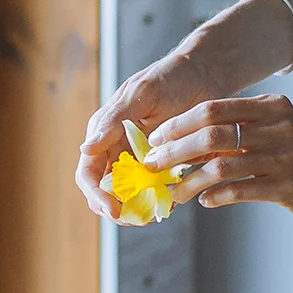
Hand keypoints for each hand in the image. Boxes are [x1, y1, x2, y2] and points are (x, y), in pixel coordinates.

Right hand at [75, 46, 218, 219]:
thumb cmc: (171, 77)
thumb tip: (85, 149)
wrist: (206, 73)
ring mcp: (140, 159)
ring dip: (140, 210)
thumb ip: (113, 122)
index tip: (114, 210)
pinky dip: (161, 201)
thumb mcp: (142, 95)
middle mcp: (118, 149)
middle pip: (106, 193)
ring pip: (130, 197)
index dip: (96, 196)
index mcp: (105, 133)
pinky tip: (173, 202)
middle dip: (118, 210)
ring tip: (157, 212)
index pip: (88, 174)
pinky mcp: (163, 164)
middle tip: (140, 218)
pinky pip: (156, 191)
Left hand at [143, 94, 292, 224]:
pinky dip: (217, 196)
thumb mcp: (278, 126)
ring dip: (190, 181)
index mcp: (270, 107)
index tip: (156, 139)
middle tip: (154, 166)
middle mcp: (277, 128)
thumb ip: (242, 128)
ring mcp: (284, 158)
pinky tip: (205, 201)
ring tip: (175, 194)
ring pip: (222, 166)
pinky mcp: (289, 187)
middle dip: (175, 151)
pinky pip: (242, 191)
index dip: (179, 124)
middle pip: (212, 135)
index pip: (212, 109)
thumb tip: (190, 142)